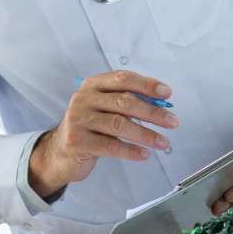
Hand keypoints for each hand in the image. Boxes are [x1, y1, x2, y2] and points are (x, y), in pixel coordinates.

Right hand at [28, 70, 177, 198]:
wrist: (60, 152)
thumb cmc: (89, 128)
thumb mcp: (104, 109)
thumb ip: (126, 103)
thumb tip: (160, 104)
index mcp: (92, 85)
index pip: (122, 79)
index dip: (146, 84)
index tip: (167, 94)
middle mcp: (83, 99)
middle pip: (124, 102)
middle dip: (152, 112)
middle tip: (172, 121)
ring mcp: (78, 120)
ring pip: (119, 125)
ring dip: (146, 134)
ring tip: (163, 142)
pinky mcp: (77, 141)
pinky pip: (110, 146)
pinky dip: (131, 150)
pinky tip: (144, 154)